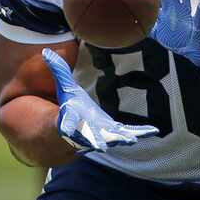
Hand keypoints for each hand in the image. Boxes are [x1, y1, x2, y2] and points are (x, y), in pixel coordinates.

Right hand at [42, 48, 157, 151]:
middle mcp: (88, 130)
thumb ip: (58, 70)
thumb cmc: (72, 106)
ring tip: (131, 140)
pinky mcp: (117, 133)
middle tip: (102, 147)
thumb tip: (46, 51)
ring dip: (121, 139)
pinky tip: (154, 130)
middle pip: (91, 137)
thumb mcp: (64, 87)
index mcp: (73, 118)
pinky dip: (141, 133)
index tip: (65, 130)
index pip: (67, 122)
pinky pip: (130, 133)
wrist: (81, 127)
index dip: (66, 126)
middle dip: (96, 141)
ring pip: (112, 139)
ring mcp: (104, 133)